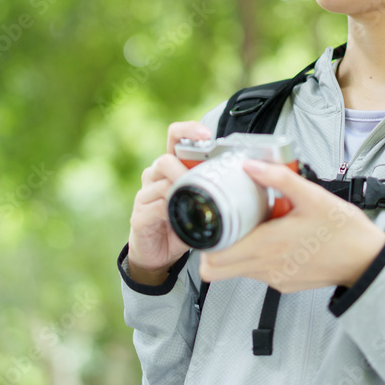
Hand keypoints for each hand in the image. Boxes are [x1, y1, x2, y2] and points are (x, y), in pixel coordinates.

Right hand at [127, 121, 212, 283]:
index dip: (188, 130)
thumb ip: (215, 191)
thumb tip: (245, 184)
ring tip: (194, 199)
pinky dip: (170, 211)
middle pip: (166, 159)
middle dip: (186, 169)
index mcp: (171, 167)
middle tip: (203, 181)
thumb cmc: (182, 224)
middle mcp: (154, 176)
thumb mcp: (201, 205)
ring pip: (161, 181)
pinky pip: (154, 207)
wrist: (158, 254)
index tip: (206, 134)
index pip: (174, 137)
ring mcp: (145, 195)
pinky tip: (180, 218)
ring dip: (180, 189)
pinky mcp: (139, 215)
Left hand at [199, 159, 384, 292]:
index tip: (209, 223)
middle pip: (217, 269)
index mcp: (267, 246)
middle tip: (224, 223)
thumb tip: (251, 164)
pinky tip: (274, 238)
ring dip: (237, 250)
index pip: (213, 262)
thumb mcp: (313, 196)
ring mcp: (275, 279)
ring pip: (238, 270)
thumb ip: (279, 178)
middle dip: (213, 247)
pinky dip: (258, 257)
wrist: (367, 260)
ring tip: (252, 225)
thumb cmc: (343, 231)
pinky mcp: (284, 284)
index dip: (203, 244)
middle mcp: (266, 268)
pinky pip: (259, 272)